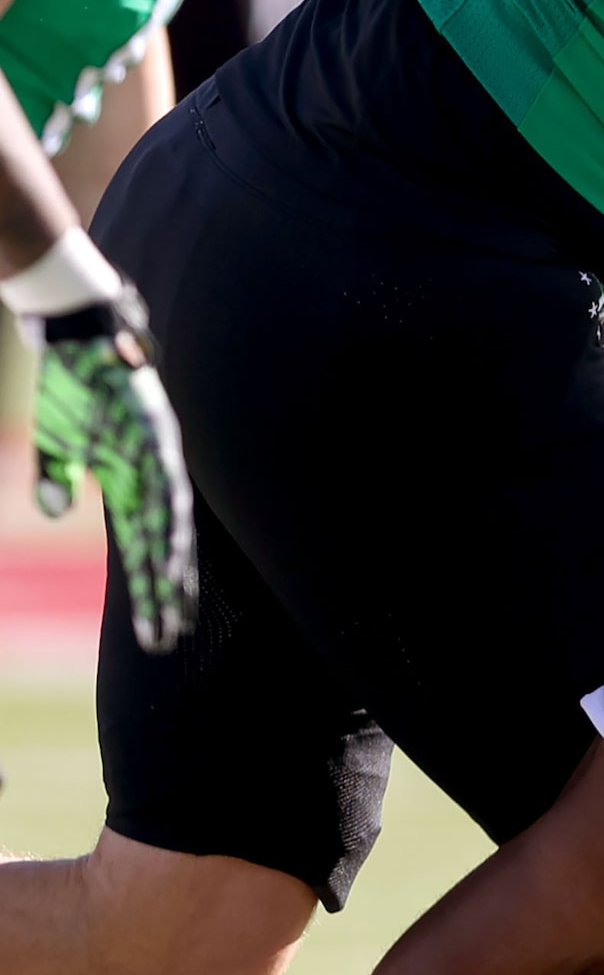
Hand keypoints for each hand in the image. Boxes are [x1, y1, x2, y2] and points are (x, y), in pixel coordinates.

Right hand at [31, 292, 196, 654]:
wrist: (78, 339)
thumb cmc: (71, 393)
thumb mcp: (56, 449)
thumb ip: (55, 484)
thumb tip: (57, 511)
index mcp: (127, 484)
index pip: (141, 549)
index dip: (148, 590)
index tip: (155, 629)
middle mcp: (149, 474)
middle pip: (163, 544)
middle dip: (166, 590)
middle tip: (173, 635)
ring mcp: (155, 454)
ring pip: (172, 518)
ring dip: (174, 558)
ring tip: (177, 597)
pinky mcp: (155, 432)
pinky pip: (166, 478)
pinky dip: (170, 511)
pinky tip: (174, 540)